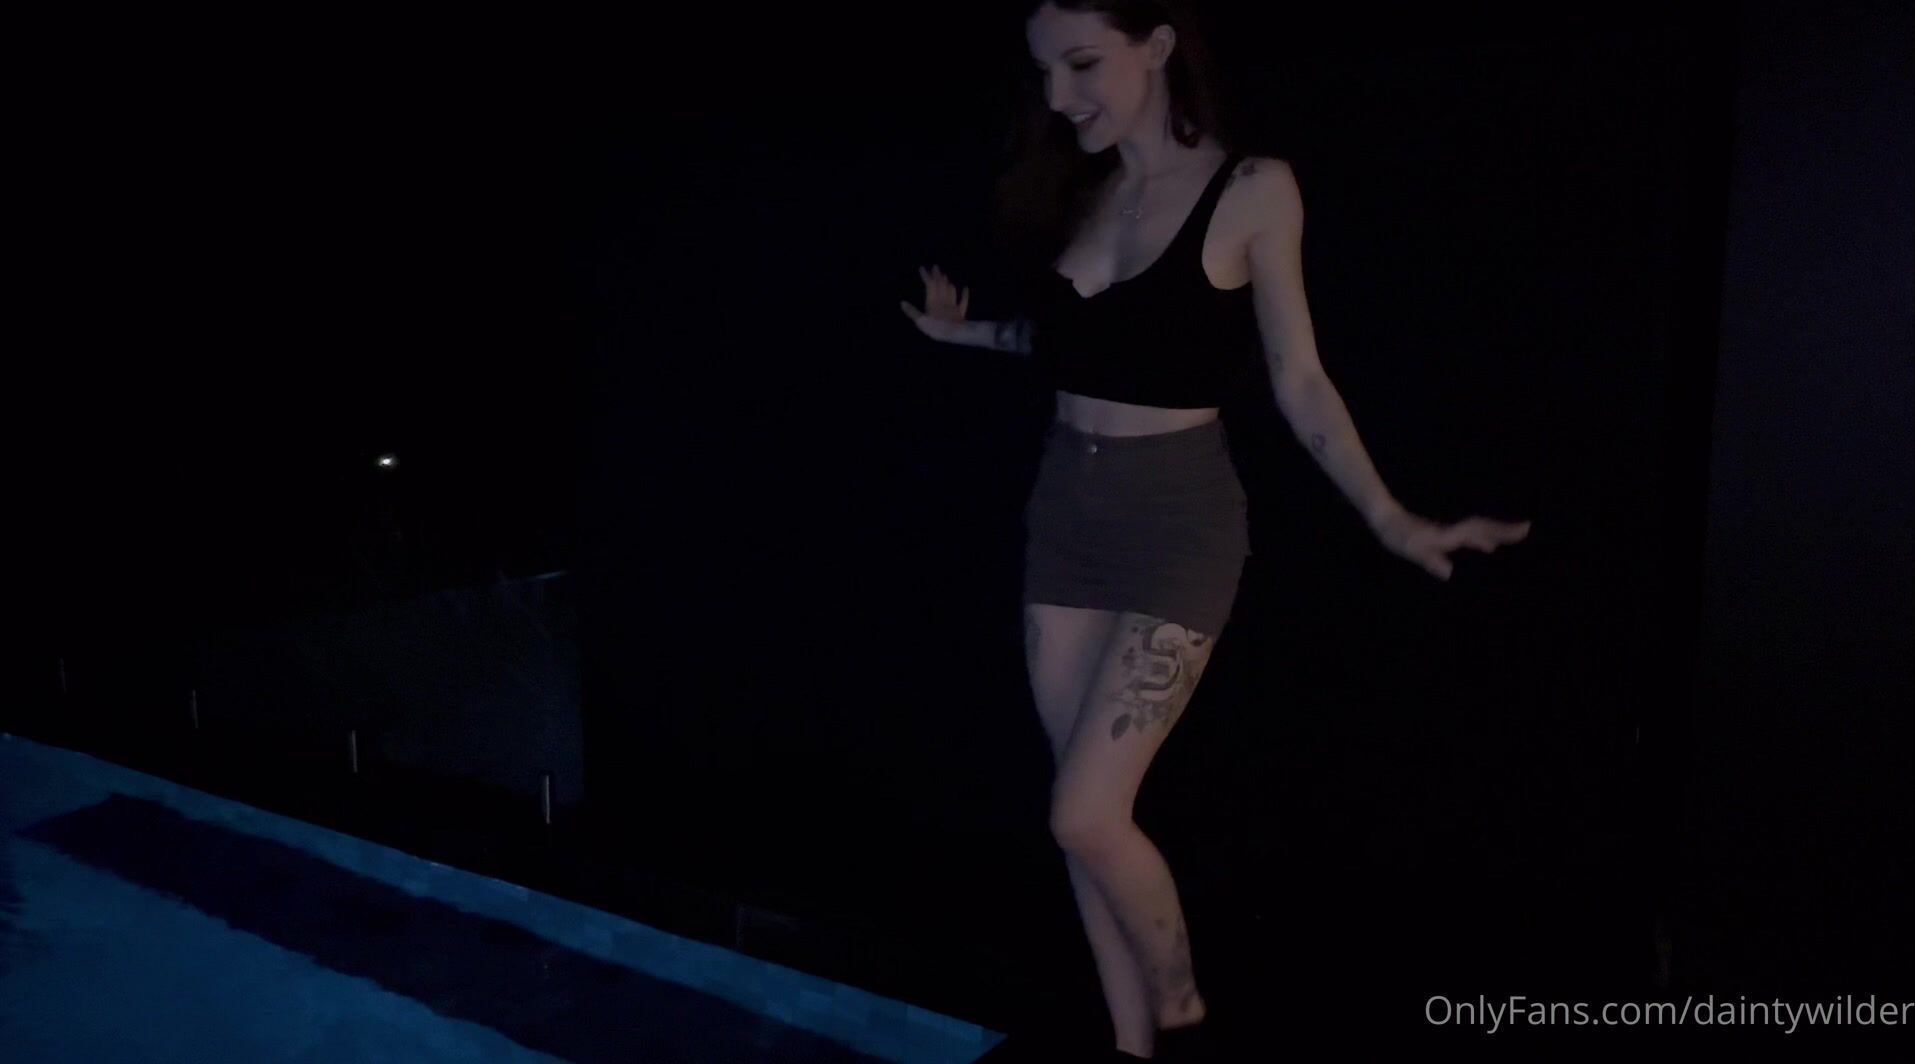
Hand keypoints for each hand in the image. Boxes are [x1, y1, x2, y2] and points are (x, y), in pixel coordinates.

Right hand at [899, 264, 969, 342]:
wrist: (956, 334)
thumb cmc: (937, 328)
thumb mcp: (921, 321)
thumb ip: (912, 312)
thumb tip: (902, 302)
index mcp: (933, 301)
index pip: (929, 284)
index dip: (926, 276)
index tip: (922, 268)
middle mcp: (943, 300)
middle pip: (941, 284)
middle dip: (937, 275)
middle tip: (935, 267)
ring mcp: (953, 305)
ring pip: (951, 290)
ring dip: (947, 282)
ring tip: (945, 276)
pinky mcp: (960, 312)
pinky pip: (963, 301)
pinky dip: (964, 294)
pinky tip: (965, 288)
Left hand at [1371, 506, 1531, 580]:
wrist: (1385, 519)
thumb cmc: (1397, 535)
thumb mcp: (1412, 550)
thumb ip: (1430, 560)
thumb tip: (1449, 573)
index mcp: (1448, 535)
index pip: (1479, 532)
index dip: (1500, 531)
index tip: (1524, 528)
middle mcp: (1452, 531)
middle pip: (1483, 528)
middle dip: (1504, 530)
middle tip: (1527, 530)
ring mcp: (1449, 532)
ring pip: (1478, 531)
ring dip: (1496, 534)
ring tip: (1515, 539)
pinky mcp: (1444, 535)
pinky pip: (1470, 536)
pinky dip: (1483, 540)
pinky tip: (1488, 548)